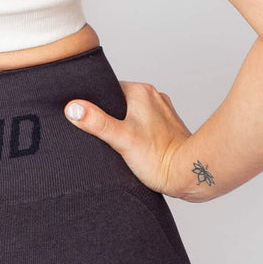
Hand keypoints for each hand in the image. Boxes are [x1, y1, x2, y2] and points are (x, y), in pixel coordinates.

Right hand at [64, 81, 194, 197]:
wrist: (189, 175)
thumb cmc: (159, 158)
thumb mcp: (121, 139)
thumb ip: (96, 122)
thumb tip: (73, 108)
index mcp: (140, 91)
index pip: (107, 89)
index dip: (95, 105)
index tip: (89, 119)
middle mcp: (153, 96)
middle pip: (119, 102)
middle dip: (109, 117)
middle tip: (104, 135)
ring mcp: (162, 111)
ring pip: (132, 113)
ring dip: (124, 125)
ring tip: (119, 143)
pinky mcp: (167, 127)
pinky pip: (144, 124)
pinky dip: (137, 133)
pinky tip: (134, 148)